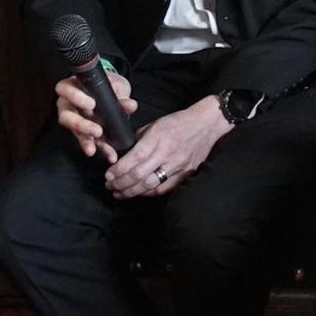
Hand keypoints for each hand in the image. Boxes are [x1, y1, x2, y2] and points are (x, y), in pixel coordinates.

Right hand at [55, 70, 136, 162]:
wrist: (115, 92)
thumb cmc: (109, 85)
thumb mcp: (116, 85)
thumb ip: (121, 94)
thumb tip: (130, 105)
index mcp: (72, 87)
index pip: (64, 89)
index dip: (75, 96)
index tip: (91, 104)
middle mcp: (68, 105)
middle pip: (66, 116)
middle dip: (80, 125)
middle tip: (96, 131)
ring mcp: (75, 120)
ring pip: (74, 131)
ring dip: (86, 141)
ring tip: (94, 149)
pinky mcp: (84, 132)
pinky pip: (90, 141)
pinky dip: (101, 149)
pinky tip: (109, 155)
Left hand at [103, 97, 229, 198]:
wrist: (207, 123)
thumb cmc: (179, 122)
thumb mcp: (155, 125)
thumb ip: (140, 140)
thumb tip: (125, 154)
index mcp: (157, 137)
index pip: (133, 159)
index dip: (118, 170)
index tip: (108, 176)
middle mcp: (167, 152)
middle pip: (139, 175)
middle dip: (120, 183)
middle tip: (110, 186)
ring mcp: (178, 164)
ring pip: (151, 184)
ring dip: (132, 191)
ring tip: (120, 193)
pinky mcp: (186, 172)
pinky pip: (165, 187)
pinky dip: (149, 192)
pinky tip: (140, 192)